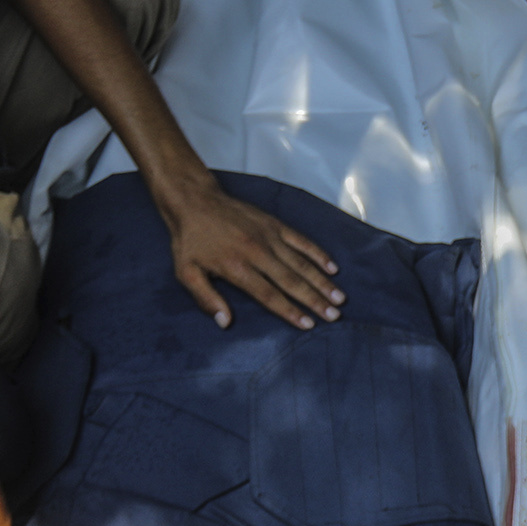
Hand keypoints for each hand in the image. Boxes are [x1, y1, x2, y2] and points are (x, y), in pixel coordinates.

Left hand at [153, 177, 345, 330]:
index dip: (290, 311)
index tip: (308, 325)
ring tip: (339, 298)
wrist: (194, 200)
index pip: (269, 295)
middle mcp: (258, 252)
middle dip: (315, 300)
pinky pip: (301, 241)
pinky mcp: (275, 224)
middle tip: (334, 316)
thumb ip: (206, 298)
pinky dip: (318, 254)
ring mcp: (269, 237)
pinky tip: (332, 268)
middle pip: (292, 281)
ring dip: (322, 282)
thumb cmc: (190, 240)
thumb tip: (224, 323)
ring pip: (301, 263)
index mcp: (237, 267)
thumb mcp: (186, 272)